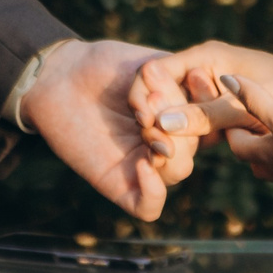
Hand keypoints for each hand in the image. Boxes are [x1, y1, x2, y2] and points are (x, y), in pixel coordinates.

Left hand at [19, 39, 200, 220]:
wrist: (60, 75)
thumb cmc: (104, 65)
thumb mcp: (149, 65)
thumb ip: (181, 79)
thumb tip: (207, 87)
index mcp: (180, 114)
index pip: (212, 119)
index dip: (208, 102)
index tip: (194, 76)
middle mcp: (167, 141)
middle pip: (194, 145)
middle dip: (179, 121)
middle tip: (153, 99)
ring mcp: (144, 164)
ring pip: (178, 171)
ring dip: (169, 148)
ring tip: (145, 125)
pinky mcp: (119, 184)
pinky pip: (149, 207)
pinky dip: (153, 191)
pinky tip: (144, 164)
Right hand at [130, 41, 272, 146]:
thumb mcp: (241, 107)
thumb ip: (202, 116)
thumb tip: (162, 125)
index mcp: (205, 55)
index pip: (157, 71)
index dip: (147, 96)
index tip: (143, 124)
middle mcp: (205, 68)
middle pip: (166, 92)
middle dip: (160, 117)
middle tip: (155, 145)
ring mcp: (214, 88)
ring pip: (182, 111)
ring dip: (178, 130)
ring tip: (169, 151)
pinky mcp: (223, 107)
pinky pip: (199, 121)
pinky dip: (196, 136)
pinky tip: (189, 153)